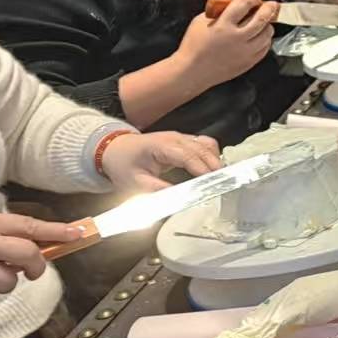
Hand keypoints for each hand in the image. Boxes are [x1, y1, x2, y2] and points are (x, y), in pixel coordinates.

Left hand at [97, 130, 221, 192]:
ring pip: (207, 144)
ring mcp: (180, 137)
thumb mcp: (135, 182)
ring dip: (215, 160)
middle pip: (202, 148)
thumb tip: (177, 199)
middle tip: (223, 184)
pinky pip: (204, 144)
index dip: (201, 168)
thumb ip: (157, 190)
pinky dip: (212, 155)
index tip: (212, 182)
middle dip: (214, 166)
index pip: (187, 155)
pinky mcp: (183, 140)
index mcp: (161, 146)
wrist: (115, 149)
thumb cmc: (124, 165)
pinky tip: (213, 169)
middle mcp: (174, 138)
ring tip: (220, 178)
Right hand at [173, 0, 276, 87]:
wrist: (192, 71)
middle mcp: (237, 38)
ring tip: (264, 21)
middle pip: (262, 19)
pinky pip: (264, 49)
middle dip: (269, 8)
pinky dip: (265, 40)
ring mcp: (244, 52)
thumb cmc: (193, 46)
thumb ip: (220, 9)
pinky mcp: (248, 63)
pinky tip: (260, 36)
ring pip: (267, 34)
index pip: (244, 4)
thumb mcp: (200, 21)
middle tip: (271, 5)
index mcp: (223, 25)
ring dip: (267, 25)